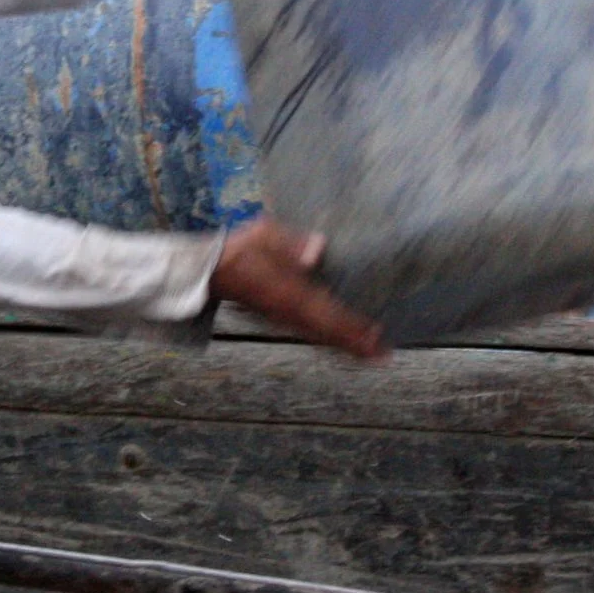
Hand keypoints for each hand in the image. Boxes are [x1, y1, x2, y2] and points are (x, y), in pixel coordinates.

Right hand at [210, 219, 385, 359]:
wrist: (210, 272)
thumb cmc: (240, 250)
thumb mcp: (265, 235)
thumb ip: (292, 243)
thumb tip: (318, 248)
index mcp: (289, 293)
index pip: (328, 312)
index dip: (353, 325)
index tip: (376, 335)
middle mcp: (289, 312)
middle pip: (329, 332)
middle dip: (356, 345)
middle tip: (383, 356)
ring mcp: (284, 319)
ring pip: (320, 336)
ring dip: (345, 346)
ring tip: (369, 354)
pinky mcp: (279, 319)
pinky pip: (310, 334)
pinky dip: (329, 341)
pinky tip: (339, 343)